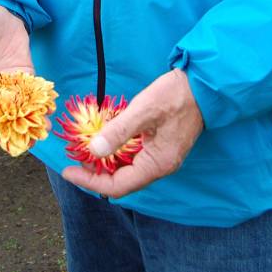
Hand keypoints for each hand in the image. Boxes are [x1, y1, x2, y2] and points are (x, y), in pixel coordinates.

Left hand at [62, 69, 203, 197]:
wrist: (203, 86)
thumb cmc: (175, 95)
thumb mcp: (143, 110)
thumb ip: (119, 131)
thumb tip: (93, 150)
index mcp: (157, 164)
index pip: (117, 186)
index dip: (90, 182)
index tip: (68, 171)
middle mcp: (160, 167)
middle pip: (122, 182)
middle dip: (95, 175)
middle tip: (72, 162)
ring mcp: (162, 158)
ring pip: (128, 171)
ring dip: (105, 165)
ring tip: (83, 154)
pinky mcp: (162, 147)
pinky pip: (134, 159)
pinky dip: (116, 155)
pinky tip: (104, 143)